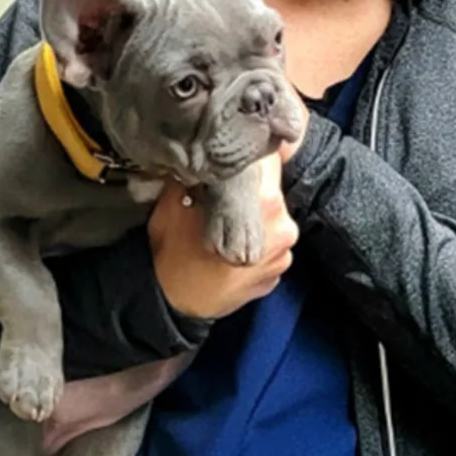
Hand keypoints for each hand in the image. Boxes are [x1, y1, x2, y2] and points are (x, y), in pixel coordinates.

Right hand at [148, 155, 298, 319]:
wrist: (170, 303)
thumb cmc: (171, 250)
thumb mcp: (175, 199)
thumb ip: (202, 172)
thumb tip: (209, 151)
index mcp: (265, 201)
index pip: (273, 159)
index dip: (255, 155)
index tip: (239, 158)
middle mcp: (284, 225)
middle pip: (274, 191)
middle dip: (253, 190)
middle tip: (226, 197)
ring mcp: (285, 254)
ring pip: (274, 220)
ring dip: (255, 219)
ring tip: (227, 228)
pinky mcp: (279, 274)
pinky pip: (272, 247)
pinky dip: (257, 245)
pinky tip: (232, 250)